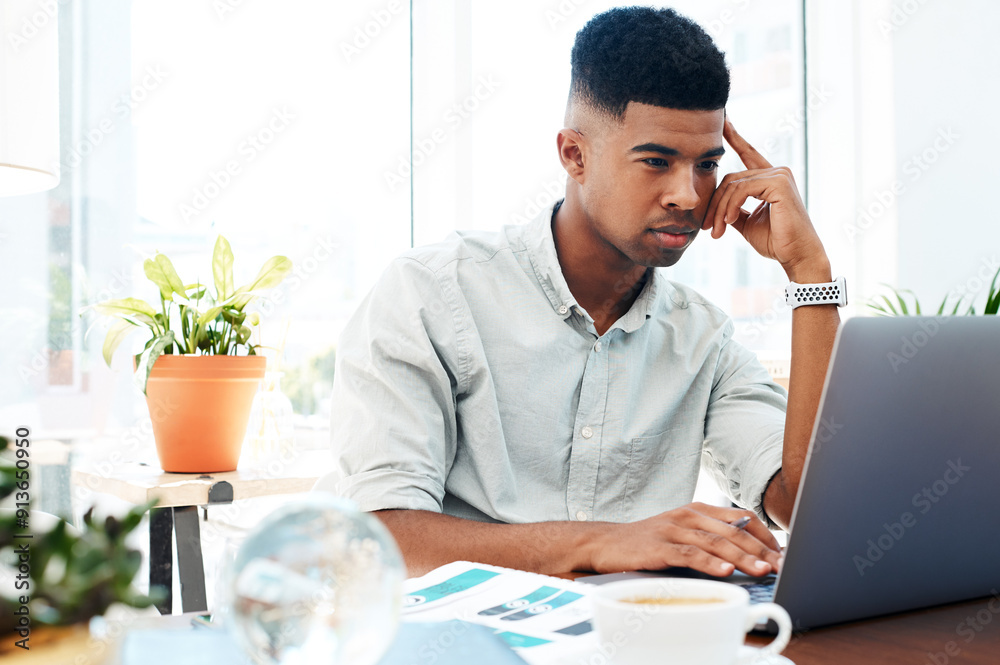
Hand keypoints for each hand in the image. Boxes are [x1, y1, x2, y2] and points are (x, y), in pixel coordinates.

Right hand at [588, 502, 782, 576]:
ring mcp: (673, 530)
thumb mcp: (681, 531)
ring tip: (763, 570)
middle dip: (761, 550)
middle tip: (782, 566)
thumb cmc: (647, 541)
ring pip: (716, 543)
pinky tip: (726, 571)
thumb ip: (710, 537)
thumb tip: (747, 553)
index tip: (782, 552)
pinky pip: (689, 555)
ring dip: (743, 557)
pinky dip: (710, 563)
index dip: (765, 535)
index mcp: (697, 510)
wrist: (604, 543)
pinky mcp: (659, 547)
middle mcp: (688, 516)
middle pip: (734, 531)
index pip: (741, 517)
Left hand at [703, 118, 828, 278]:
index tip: (722, 120)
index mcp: (769, 178)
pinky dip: (730, 206)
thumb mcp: (747, 222)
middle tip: (707, 228)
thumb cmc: (776, 241)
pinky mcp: (779, 183)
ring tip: (716, 231)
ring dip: (720, 210)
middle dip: (715, 204)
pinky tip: (727, 222)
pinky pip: (742, 190)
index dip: (734, 136)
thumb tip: (717, 205)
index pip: (747, 153)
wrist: (796, 256)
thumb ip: (733, 208)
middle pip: (730, 178)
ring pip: (733, 185)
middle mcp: (776, 171)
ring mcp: (779, 175)